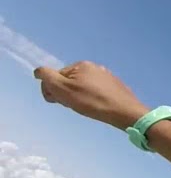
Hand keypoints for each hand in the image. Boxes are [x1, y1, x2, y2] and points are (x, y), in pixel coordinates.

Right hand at [33, 61, 152, 130]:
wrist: (125, 112)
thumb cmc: (92, 101)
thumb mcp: (63, 88)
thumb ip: (47, 77)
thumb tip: (38, 72)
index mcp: (81, 65)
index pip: (55, 77)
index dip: (53, 91)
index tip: (61, 101)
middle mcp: (95, 67)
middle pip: (68, 82)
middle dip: (66, 94)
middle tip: (75, 105)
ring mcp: (106, 77)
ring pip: (81, 88)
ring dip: (78, 98)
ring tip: (87, 107)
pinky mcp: (115, 87)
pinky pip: (95, 93)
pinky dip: (91, 100)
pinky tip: (97, 107)